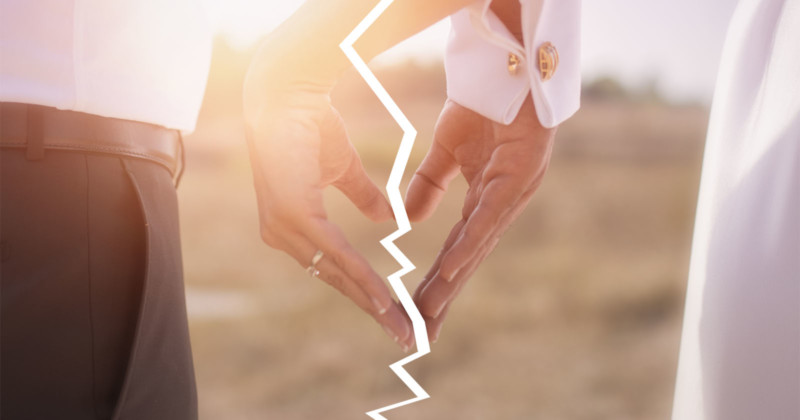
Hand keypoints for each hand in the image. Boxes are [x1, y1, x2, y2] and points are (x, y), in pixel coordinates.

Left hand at [243, 39, 413, 350]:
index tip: (397, 314)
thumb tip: (384, 217)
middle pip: (338, 280)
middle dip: (376, 311)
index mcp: (295, 225)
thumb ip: (361, 195)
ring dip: (374, 303)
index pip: (336, 267)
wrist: (289, 91)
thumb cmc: (311, 124)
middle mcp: (285, 235)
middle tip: (407, 336)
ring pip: (338, 273)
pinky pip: (334, 253)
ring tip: (403, 327)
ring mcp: (284, 228)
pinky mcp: (291, 216)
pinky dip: (362, 276)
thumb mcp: (344, 169)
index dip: (368, 292)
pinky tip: (384, 300)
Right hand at [406, 97, 555, 342]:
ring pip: (477, 247)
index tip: (417, 310)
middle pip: (467, 259)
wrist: (508, 67)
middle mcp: (499, 206)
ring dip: (452, 282)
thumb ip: (428, 184)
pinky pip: (489, 218)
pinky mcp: (518, 177)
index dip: (438, 281)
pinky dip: (470, 245)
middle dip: (444, 296)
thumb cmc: (483, 105)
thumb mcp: (445, 151)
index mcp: (484, 200)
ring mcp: (511, 194)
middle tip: (422, 332)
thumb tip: (408, 217)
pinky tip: (453, 271)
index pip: (456, 249)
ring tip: (430, 312)